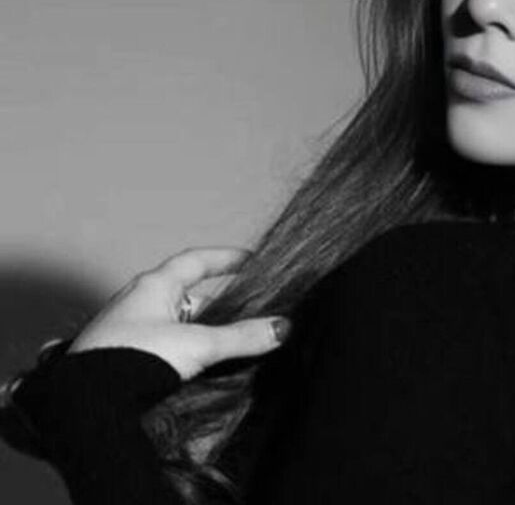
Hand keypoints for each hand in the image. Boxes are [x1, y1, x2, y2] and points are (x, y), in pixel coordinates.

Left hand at [68, 246, 288, 380]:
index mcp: (154, 285)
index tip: (251, 260)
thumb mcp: (198, 345)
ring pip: (174, 320)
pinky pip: (162, 342)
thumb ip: (242, 337)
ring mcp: (126, 328)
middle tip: (248, 314)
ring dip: (201, 330)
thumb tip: (281, 328)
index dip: (226, 258)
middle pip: (187, 292)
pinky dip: (183, 348)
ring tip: (228, 346)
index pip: (196, 260)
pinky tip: (197, 367)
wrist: (85, 404)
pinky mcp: (120, 355)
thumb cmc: (135, 360)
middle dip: (219, 303)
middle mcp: (138, 301)